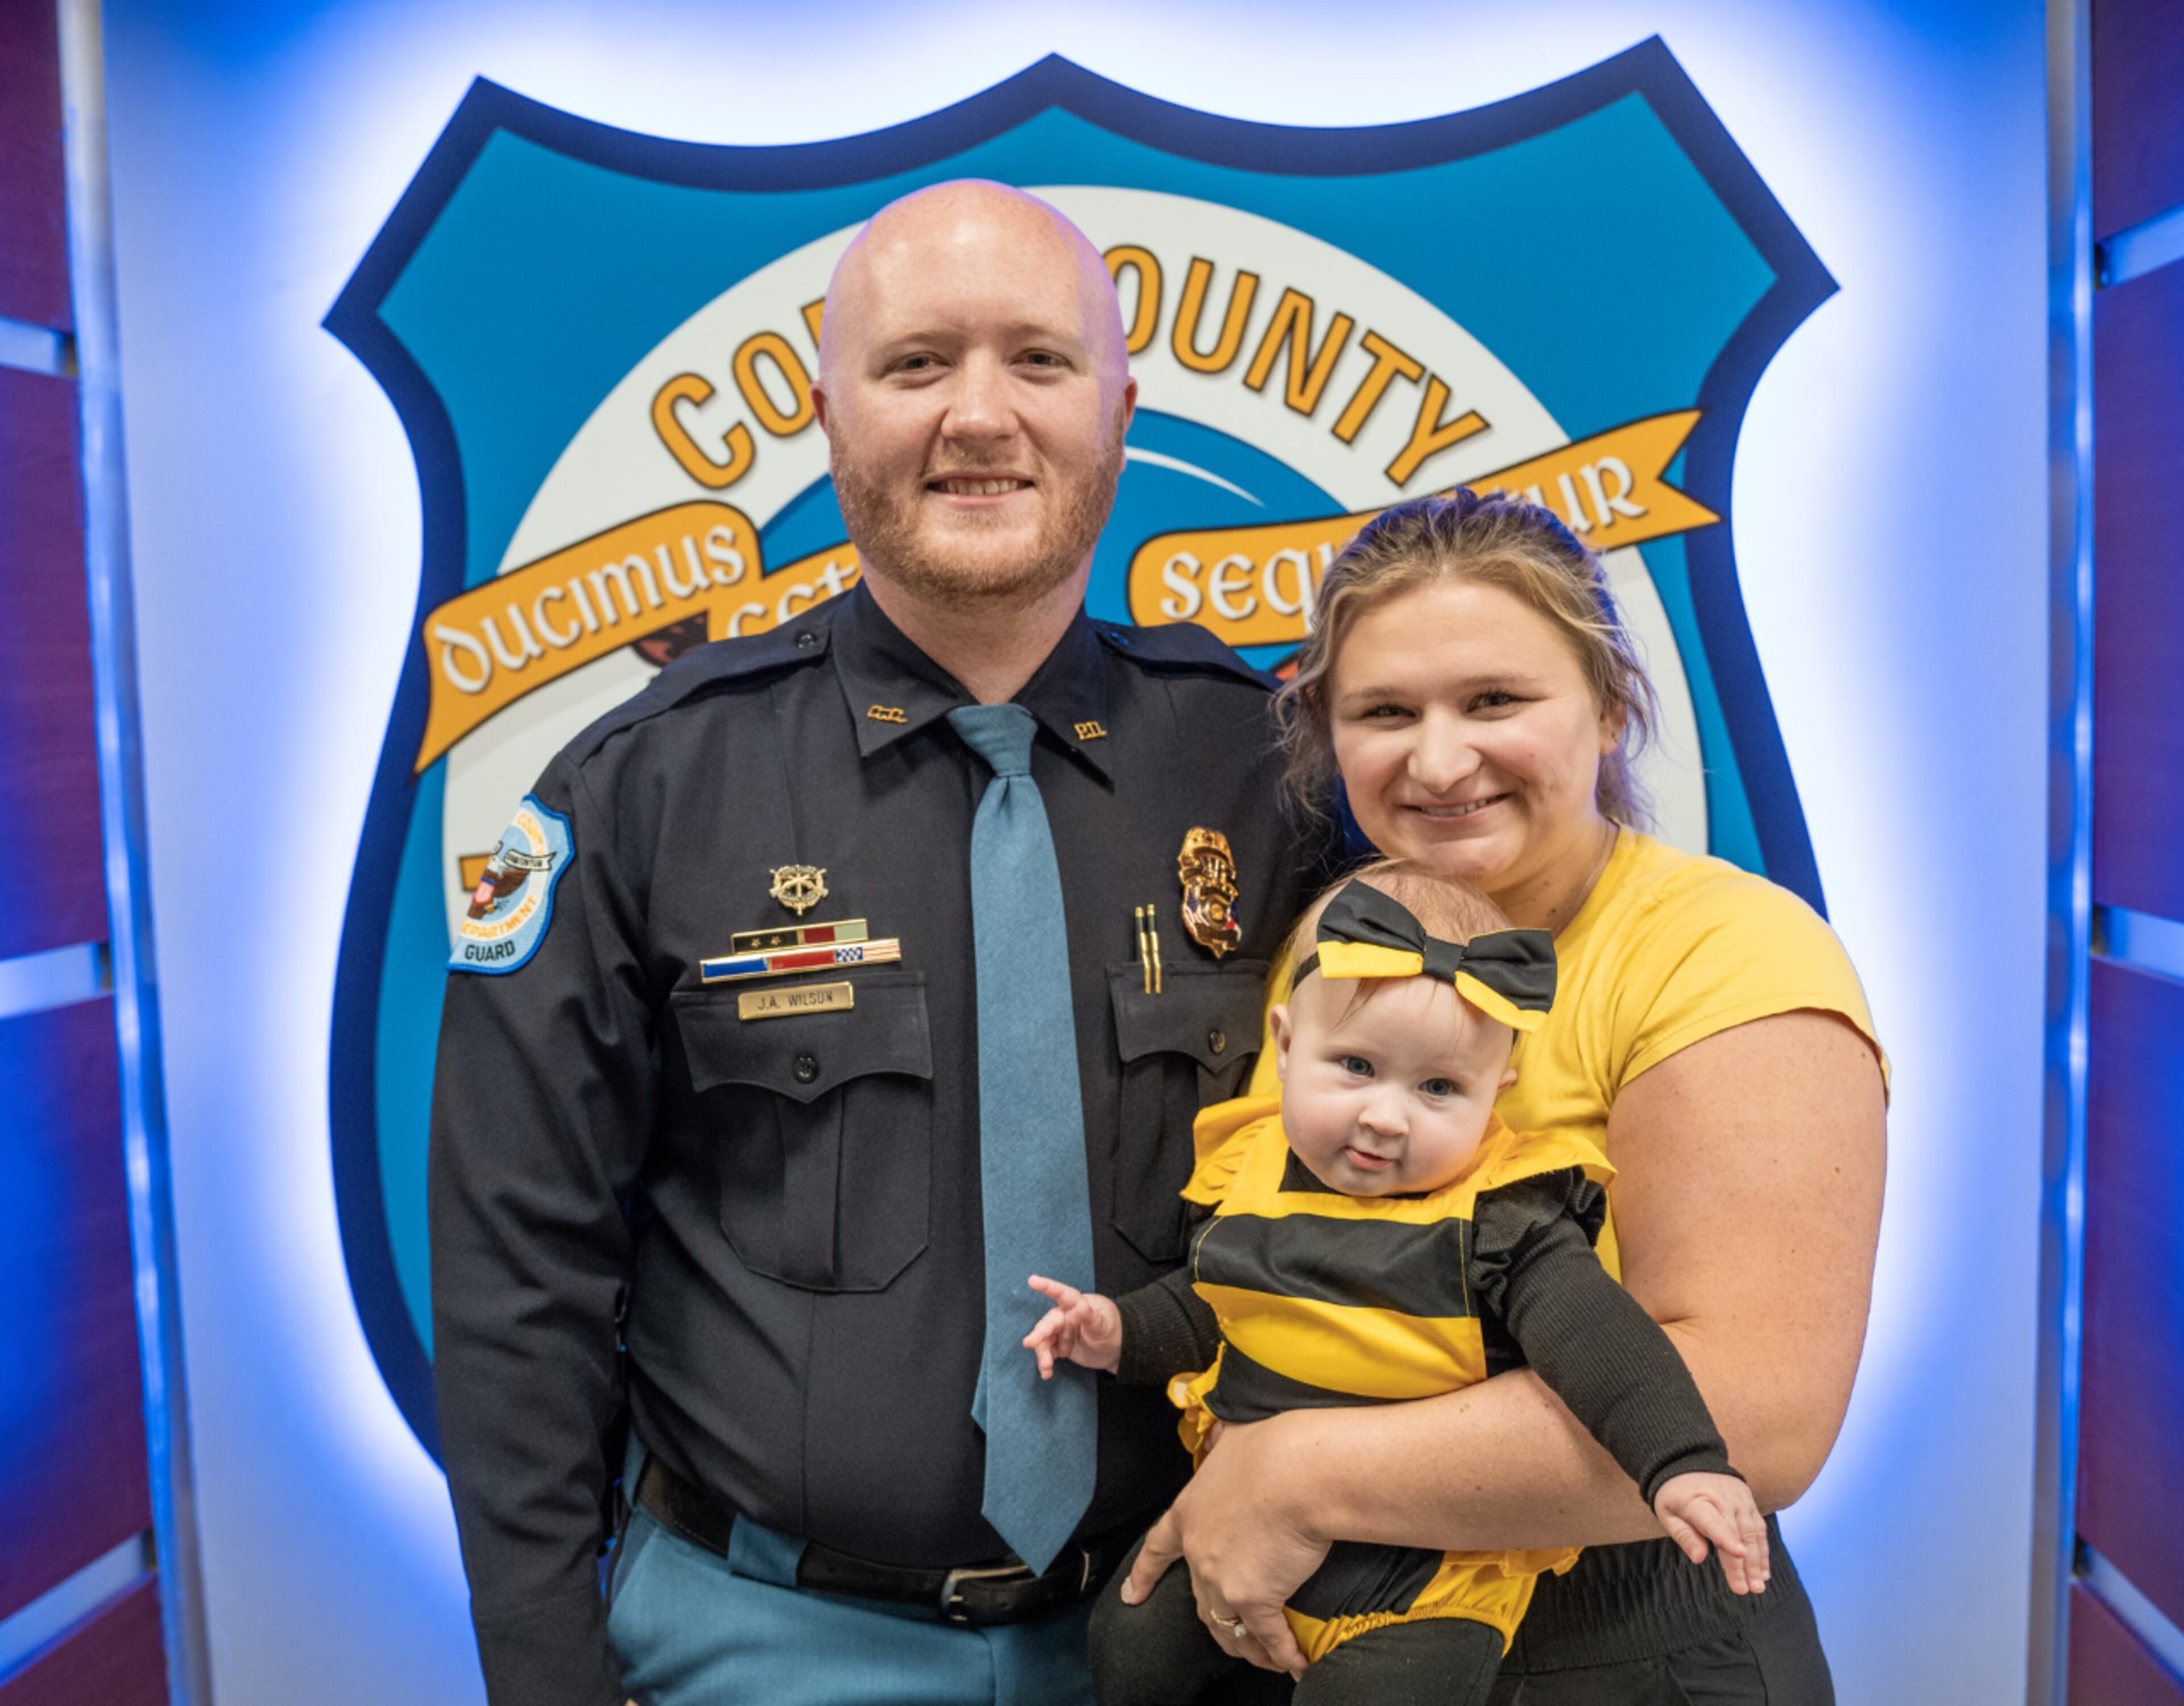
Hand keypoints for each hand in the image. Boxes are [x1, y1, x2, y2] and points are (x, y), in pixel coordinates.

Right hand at [1021, 1275, 1122, 1376]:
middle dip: (1039, 1333)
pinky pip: (1049, 1353)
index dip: (1047, 1287)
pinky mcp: (1060, 1347)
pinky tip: (1047, 1374)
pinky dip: (1046, 1363)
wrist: (1115, 1351)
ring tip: (1046, 1367)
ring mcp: (1062, 1332)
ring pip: (1045, 1340)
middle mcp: (1066, 1316)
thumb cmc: (1112, 1330)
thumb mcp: (1104, 1324)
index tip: (1032, 1280)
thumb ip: (1090, 1317)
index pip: (1062, 1294)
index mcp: (1078, 1305)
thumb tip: (1080, 1306)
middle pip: (1049, 1323)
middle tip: (1029, 1343)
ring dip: (1043, 1354)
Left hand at [1119, 1415, 1325, 1678]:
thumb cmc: (1273, 1448)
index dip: (1144, 1575)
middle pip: (1200, 1598)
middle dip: (1219, 1620)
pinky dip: (1283, 1653)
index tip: (1131, 1597)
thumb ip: (1222, 1440)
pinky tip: (1294, 1662)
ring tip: (1267, 1656)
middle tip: (1237, 1634)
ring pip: (1228, 1626)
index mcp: (1189, 1512)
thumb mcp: (1233, 1435)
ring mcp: (1222, 1579)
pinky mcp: (1254, 1599)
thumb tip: (1224, 1431)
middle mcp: (1199, 1551)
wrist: (1298, 1472)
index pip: (1157, 1550)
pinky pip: (1268, 1637)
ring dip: (1248, 1645)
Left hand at [1653, 1470, 1769, 1594]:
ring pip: (1752, 1533)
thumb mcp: (1668, 1514)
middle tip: (1746, 1590)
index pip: (1713, 1521)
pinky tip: (1763, 1572)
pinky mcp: (1749, 1502)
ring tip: (1758, 1586)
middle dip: (1743, 1563)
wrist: (1689, 1463)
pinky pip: (1759, 1529)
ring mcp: (1739, 1499)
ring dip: (1757, 1561)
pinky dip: (1762, 1551)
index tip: (1738, 1553)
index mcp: (1698, 1501)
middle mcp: (1723, 1499)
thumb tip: (1699, 1558)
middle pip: (1736, 1533)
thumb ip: (1684, 1536)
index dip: (1726, 1537)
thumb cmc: (1676, 1495)